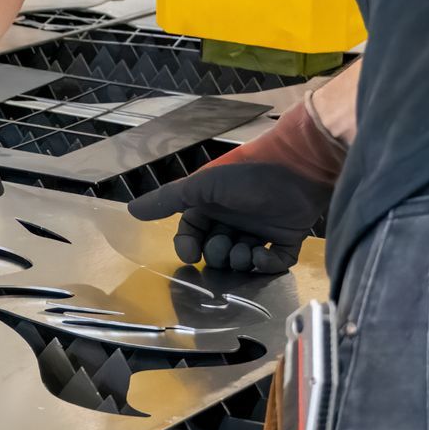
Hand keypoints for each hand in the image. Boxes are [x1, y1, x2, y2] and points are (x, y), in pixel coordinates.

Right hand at [126, 94, 346, 272]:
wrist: (298, 166)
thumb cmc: (247, 172)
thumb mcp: (201, 185)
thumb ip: (167, 200)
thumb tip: (130, 210)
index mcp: (212, 204)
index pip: (191, 232)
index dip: (188, 246)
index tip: (190, 254)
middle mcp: (234, 218)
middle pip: (216, 249)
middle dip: (217, 254)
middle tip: (225, 246)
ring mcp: (261, 229)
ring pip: (242, 258)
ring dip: (240, 260)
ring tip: (246, 249)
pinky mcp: (287, 238)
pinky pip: (273, 261)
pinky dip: (266, 263)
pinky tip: (264, 254)